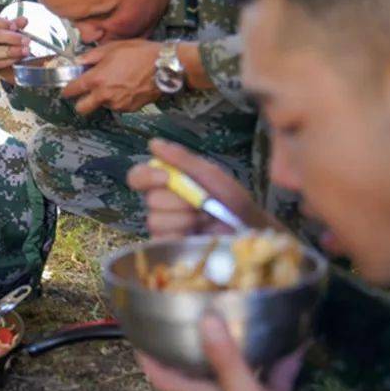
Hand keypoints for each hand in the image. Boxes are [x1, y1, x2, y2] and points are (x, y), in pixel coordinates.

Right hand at [0, 12, 29, 81]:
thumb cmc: (0, 35)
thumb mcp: (7, 27)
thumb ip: (15, 23)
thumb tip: (24, 20)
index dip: (3, 23)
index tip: (16, 27)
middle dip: (12, 38)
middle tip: (27, 41)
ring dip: (12, 51)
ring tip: (25, 51)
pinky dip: (7, 61)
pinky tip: (17, 58)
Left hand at [62, 39, 161, 114]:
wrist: (165, 66)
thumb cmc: (141, 54)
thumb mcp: (113, 48)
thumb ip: (91, 56)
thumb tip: (79, 61)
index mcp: (97, 79)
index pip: (72, 90)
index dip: (67, 90)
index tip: (66, 89)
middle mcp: (104, 95)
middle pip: (82, 109)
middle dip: (80, 103)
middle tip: (85, 94)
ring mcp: (117, 104)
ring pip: (101, 106)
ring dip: (102, 99)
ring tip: (114, 84)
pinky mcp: (130, 109)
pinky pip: (117, 107)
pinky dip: (117, 100)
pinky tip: (125, 88)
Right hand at [126, 138, 274, 238]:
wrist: (251, 233)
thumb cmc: (233, 202)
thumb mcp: (212, 176)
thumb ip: (184, 160)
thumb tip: (153, 143)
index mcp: (166, 183)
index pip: (138, 176)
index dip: (146, 176)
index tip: (166, 178)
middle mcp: (160, 204)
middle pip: (150, 200)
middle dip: (179, 202)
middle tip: (202, 205)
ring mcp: (162, 227)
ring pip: (155, 220)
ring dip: (184, 220)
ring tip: (205, 221)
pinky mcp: (166, 247)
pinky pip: (162, 239)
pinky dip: (182, 235)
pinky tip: (197, 235)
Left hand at [139, 316, 331, 390]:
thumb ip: (225, 360)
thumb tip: (206, 319)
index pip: (161, 375)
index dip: (146, 354)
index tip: (139, 326)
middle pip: (196, 367)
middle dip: (193, 340)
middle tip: (193, 309)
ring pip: (235, 370)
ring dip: (237, 347)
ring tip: (240, 316)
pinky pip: (272, 380)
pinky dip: (280, 363)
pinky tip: (293, 343)